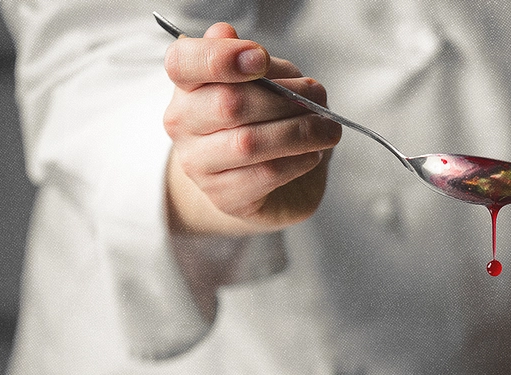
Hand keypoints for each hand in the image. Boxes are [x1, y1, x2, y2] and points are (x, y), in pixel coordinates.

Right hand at [162, 22, 341, 235]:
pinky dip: (297, 162)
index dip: (220, 57)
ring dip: (300, 132)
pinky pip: (264, 175)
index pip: (183, 63)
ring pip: (249, 143)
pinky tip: (313, 155)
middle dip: (285, 98)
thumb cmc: (262, 119)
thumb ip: (254, 62)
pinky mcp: (224, 197)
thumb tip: (235, 41)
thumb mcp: (264, 82)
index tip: (260, 58)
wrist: (262, 179)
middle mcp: (182, 123)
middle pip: (228, 103)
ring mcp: (198, 164)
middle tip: (319, 98)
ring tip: (328, 130)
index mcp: (187, 84)